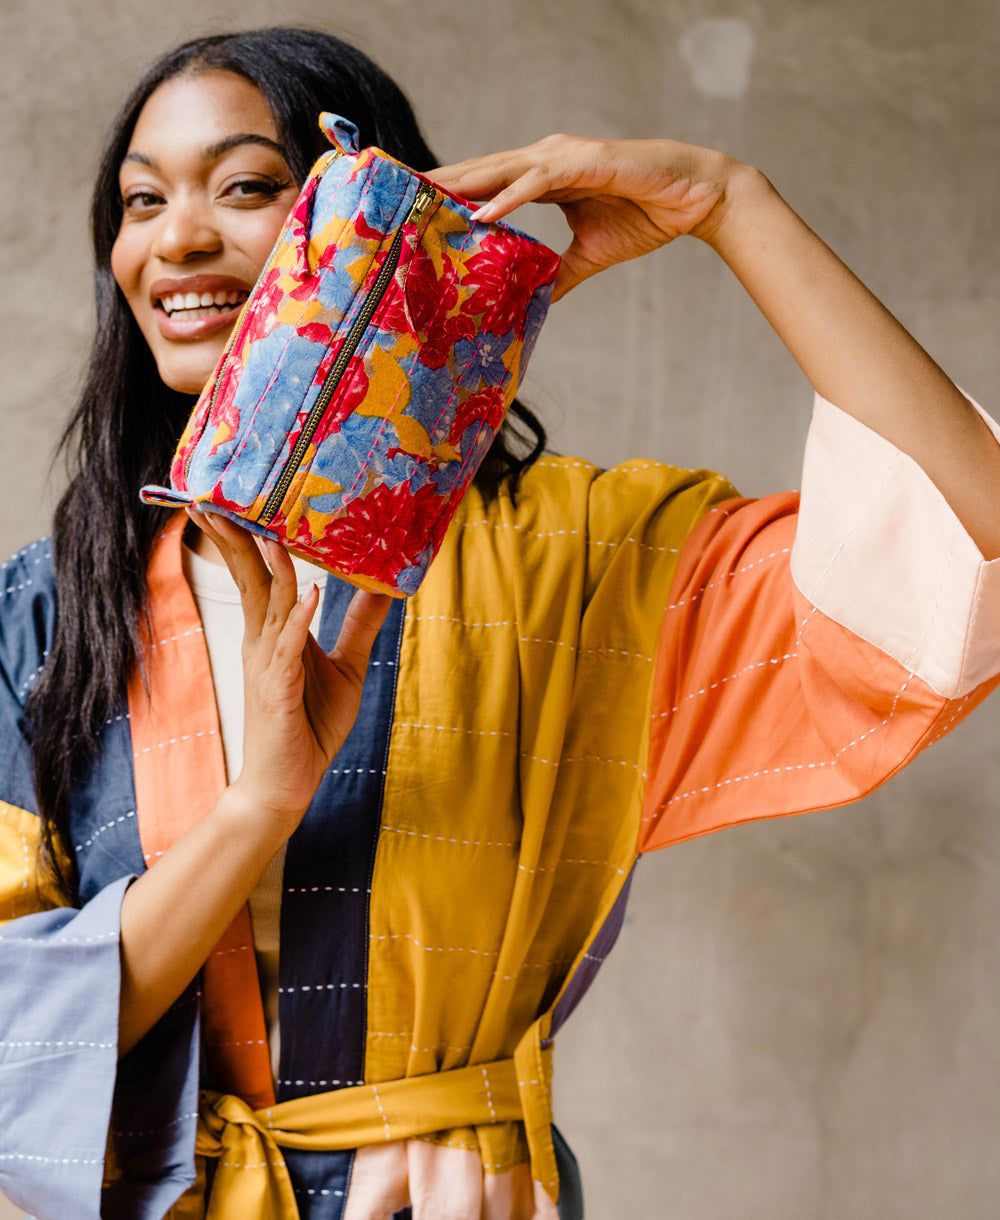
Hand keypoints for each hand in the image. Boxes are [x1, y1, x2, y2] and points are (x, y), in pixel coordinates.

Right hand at [187, 510, 390, 832]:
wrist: (286, 785)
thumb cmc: (310, 725)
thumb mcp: (347, 667)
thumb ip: (359, 626)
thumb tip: (383, 587)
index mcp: (273, 633)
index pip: (260, 576)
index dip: (251, 537)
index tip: (245, 498)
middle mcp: (262, 641)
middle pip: (249, 579)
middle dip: (235, 537)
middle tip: (217, 494)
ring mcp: (266, 664)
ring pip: (268, 604)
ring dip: (272, 565)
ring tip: (268, 527)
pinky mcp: (278, 689)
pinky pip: (288, 647)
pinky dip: (299, 619)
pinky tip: (311, 593)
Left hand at [430, 134, 742, 299]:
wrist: (695, 199)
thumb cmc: (646, 215)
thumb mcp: (591, 253)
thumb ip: (560, 272)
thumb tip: (537, 299)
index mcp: (546, 177)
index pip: (488, 184)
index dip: (452, 194)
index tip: (416, 209)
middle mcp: (547, 161)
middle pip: (483, 171)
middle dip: (442, 183)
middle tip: (399, 197)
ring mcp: (565, 158)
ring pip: (501, 170)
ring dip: (462, 184)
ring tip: (424, 198)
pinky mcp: (586, 163)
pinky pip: (538, 181)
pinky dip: (509, 196)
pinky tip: (482, 213)